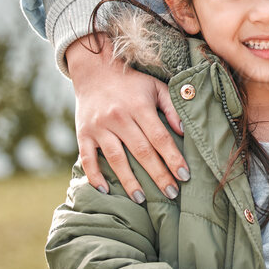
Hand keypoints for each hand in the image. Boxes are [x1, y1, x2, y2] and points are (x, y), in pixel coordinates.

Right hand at [67, 35, 186, 201]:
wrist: (94, 70)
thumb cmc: (131, 82)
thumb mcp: (156, 87)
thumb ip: (172, 107)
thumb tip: (184, 131)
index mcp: (139, 106)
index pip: (160, 138)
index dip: (173, 158)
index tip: (184, 176)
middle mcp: (119, 117)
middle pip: (142, 152)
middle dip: (158, 175)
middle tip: (171, 194)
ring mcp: (99, 127)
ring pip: (116, 159)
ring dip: (129, 181)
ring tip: (142, 199)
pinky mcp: (83, 133)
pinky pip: (87, 158)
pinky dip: (95, 176)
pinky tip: (105, 190)